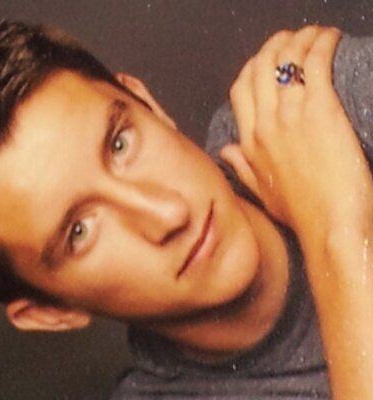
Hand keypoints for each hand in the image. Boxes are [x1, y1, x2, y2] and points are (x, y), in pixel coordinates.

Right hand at [221, 26, 372, 237]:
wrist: (330, 226)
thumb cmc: (301, 212)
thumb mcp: (263, 192)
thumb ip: (242, 167)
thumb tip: (225, 151)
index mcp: (251, 142)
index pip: (241, 90)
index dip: (252, 67)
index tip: (265, 61)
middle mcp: (266, 124)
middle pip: (260, 68)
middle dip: (274, 45)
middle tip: (290, 39)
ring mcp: (291, 115)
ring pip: (286, 60)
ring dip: (300, 38)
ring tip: (313, 33)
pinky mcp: (322, 110)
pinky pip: (316, 63)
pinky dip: (322, 43)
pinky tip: (330, 38)